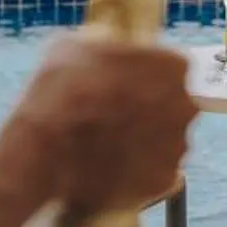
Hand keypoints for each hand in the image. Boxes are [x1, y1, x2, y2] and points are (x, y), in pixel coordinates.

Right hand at [0, 35, 196, 219]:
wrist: (42, 153)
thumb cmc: (58, 92)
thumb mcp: (77, 45)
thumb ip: (108, 47)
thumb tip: (109, 48)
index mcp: (171, 66)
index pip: (172, 66)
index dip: (147, 75)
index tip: (127, 82)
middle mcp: (184, 106)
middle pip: (174, 104)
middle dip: (150, 108)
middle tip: (116, 114)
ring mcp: (176, 146)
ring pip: (166, 140)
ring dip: (144, 141)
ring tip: (107, 144)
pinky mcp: (163, 181)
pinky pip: (156, 172)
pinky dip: (138, 172)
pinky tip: (110, 167)